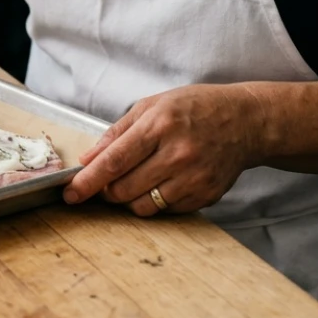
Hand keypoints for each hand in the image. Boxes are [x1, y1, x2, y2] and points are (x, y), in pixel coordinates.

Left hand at [62, 84, 267, 216]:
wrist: (247, 121)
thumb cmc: (194, 108)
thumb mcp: (151, 106)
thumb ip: (116, 133)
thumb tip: (88, 159)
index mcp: (159, 126)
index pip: (114, 161)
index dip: (88, 181)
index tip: (70, 194)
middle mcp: (178, 154)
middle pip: (124, 189)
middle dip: (107, 190)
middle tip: (107, 180)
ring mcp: (194, 178)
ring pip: (143, 206)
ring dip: (129, 199)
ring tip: (137, 178)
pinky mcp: (207, 195)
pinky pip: (166, 211)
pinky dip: (155, 201)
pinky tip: (163, 181)